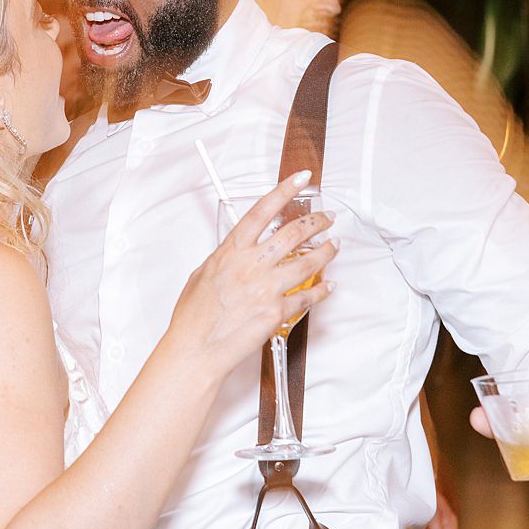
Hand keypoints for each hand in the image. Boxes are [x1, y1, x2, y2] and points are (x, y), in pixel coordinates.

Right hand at [169, 171, 337, 376]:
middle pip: (293, 233)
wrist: (196, 348)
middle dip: (316, 221)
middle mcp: (251, 265)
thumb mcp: (202, 273)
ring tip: (333, 245)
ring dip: (326, 251)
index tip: (300, 179)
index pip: (263, 211)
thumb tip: (236, 252)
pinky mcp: (277, 312)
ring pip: (308, 262)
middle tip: (327, 217)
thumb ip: (224, 258)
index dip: (284, 191)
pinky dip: (322, 290)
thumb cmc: (194, 316)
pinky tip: (328, 285)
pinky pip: (308, 298)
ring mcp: (266, 288)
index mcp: (231, 251)